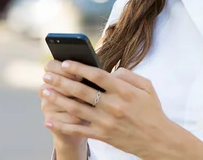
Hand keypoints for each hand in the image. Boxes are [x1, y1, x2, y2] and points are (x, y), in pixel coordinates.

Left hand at [41, 61, 172, 158]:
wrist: (158, 140)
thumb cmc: (152, 111)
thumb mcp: (147, 87)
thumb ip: (128, 75)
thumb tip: (110, 71)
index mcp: (123, 91)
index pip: (96, 75)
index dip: (79, 68)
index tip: (65, 63)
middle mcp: (113, 106)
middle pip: (81, 91)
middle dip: (61, 81)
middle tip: (47, 74)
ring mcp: (106, 122)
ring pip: (76, 109)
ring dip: (58, 99)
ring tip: (45, 91)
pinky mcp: (103, 135)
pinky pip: (79, 130)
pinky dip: (62, 125)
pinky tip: (49, 120)